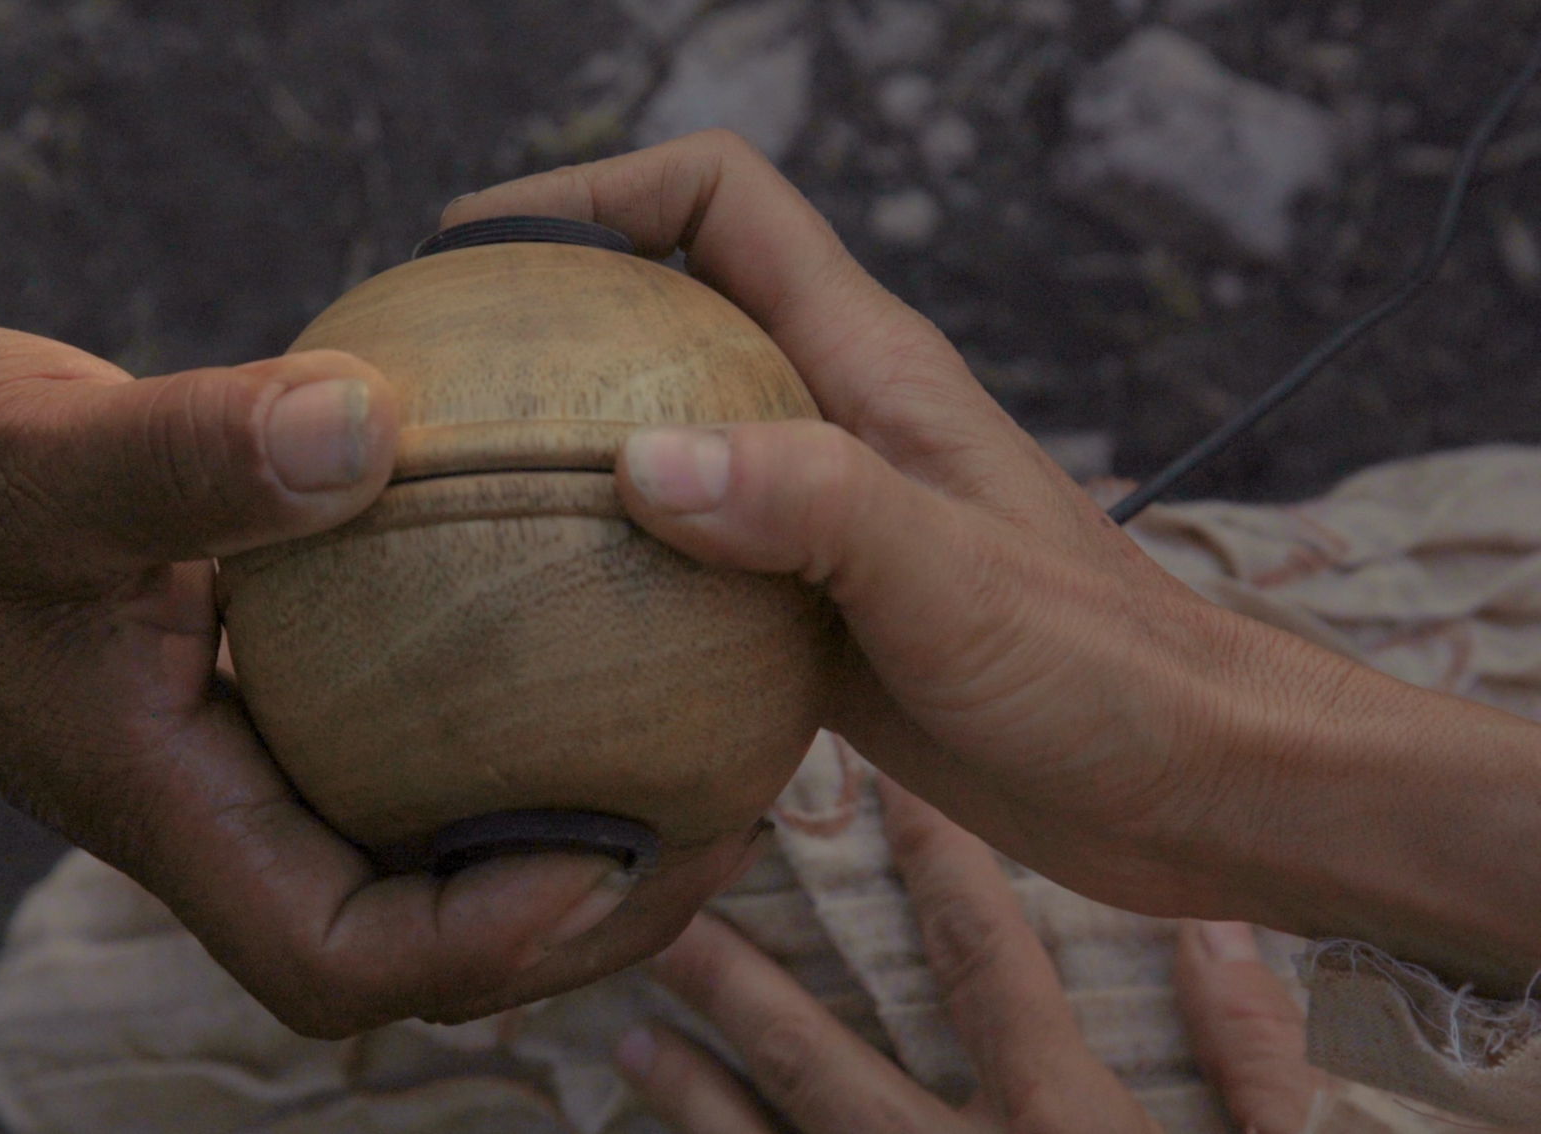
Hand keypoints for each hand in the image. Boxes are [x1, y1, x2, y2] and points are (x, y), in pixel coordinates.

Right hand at [0, 320, 762, 1035]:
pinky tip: (578, 638)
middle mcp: (215, 810)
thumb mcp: (36, 460)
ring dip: (554, 832)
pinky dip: (490, 727)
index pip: (340, 953)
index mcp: (165, 805)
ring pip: (414, 850)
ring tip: (692, 748)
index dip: (488, 944)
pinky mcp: (247, 700)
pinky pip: (391, 748)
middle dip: (572, 916)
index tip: (617, 854)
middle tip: (719, 817)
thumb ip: (189, 457)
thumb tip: (369, 426)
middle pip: (415, 940)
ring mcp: (233, 763)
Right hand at [446, 132, 1540, 990]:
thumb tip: (640, 458)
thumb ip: (807, 503)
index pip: (723, 200)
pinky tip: (544, 623)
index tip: (478, 247)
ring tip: (456, 498)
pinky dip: (610, 566)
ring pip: (665, 433)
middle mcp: (832, 417)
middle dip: (553, 314)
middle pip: (668, 307)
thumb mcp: (949, 577)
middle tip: (436, 377)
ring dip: (569, 447)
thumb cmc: (1102, 668)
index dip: (597, 192)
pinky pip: (684, 557)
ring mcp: (818, 514)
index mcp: (867, 364)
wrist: (1187, 782)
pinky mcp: (810, 609)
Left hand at [615, 778, 1332, 1133]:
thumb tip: (1210, 925)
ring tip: (630, 1038)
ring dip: (696, 1100)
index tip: (877, 784)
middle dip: (741, 983)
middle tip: (663, 914)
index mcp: (1065, 1133)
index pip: (986, 963)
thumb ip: (1262, 1064)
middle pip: (822, 1062)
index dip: (934, 865)